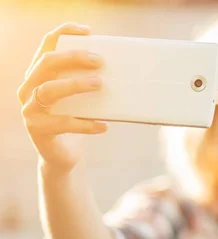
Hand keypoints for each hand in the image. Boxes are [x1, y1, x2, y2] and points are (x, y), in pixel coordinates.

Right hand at [17, 22, 107, 172]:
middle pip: (47, 64)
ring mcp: (29, 109)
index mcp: (38, 75)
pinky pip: (62, 123)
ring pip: (49, 90)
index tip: (88, 32)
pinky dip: (86, 124)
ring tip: (99, 84)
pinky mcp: (37, 130)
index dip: (64, 33)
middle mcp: (28, 88)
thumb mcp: (80, 99)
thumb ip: (86, 81)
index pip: (46, 46)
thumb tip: (117, 70)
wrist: (62, 155)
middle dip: (73, 58)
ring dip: (75, 85)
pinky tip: (103, 126)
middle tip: (99, 60)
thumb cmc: (74, 120)